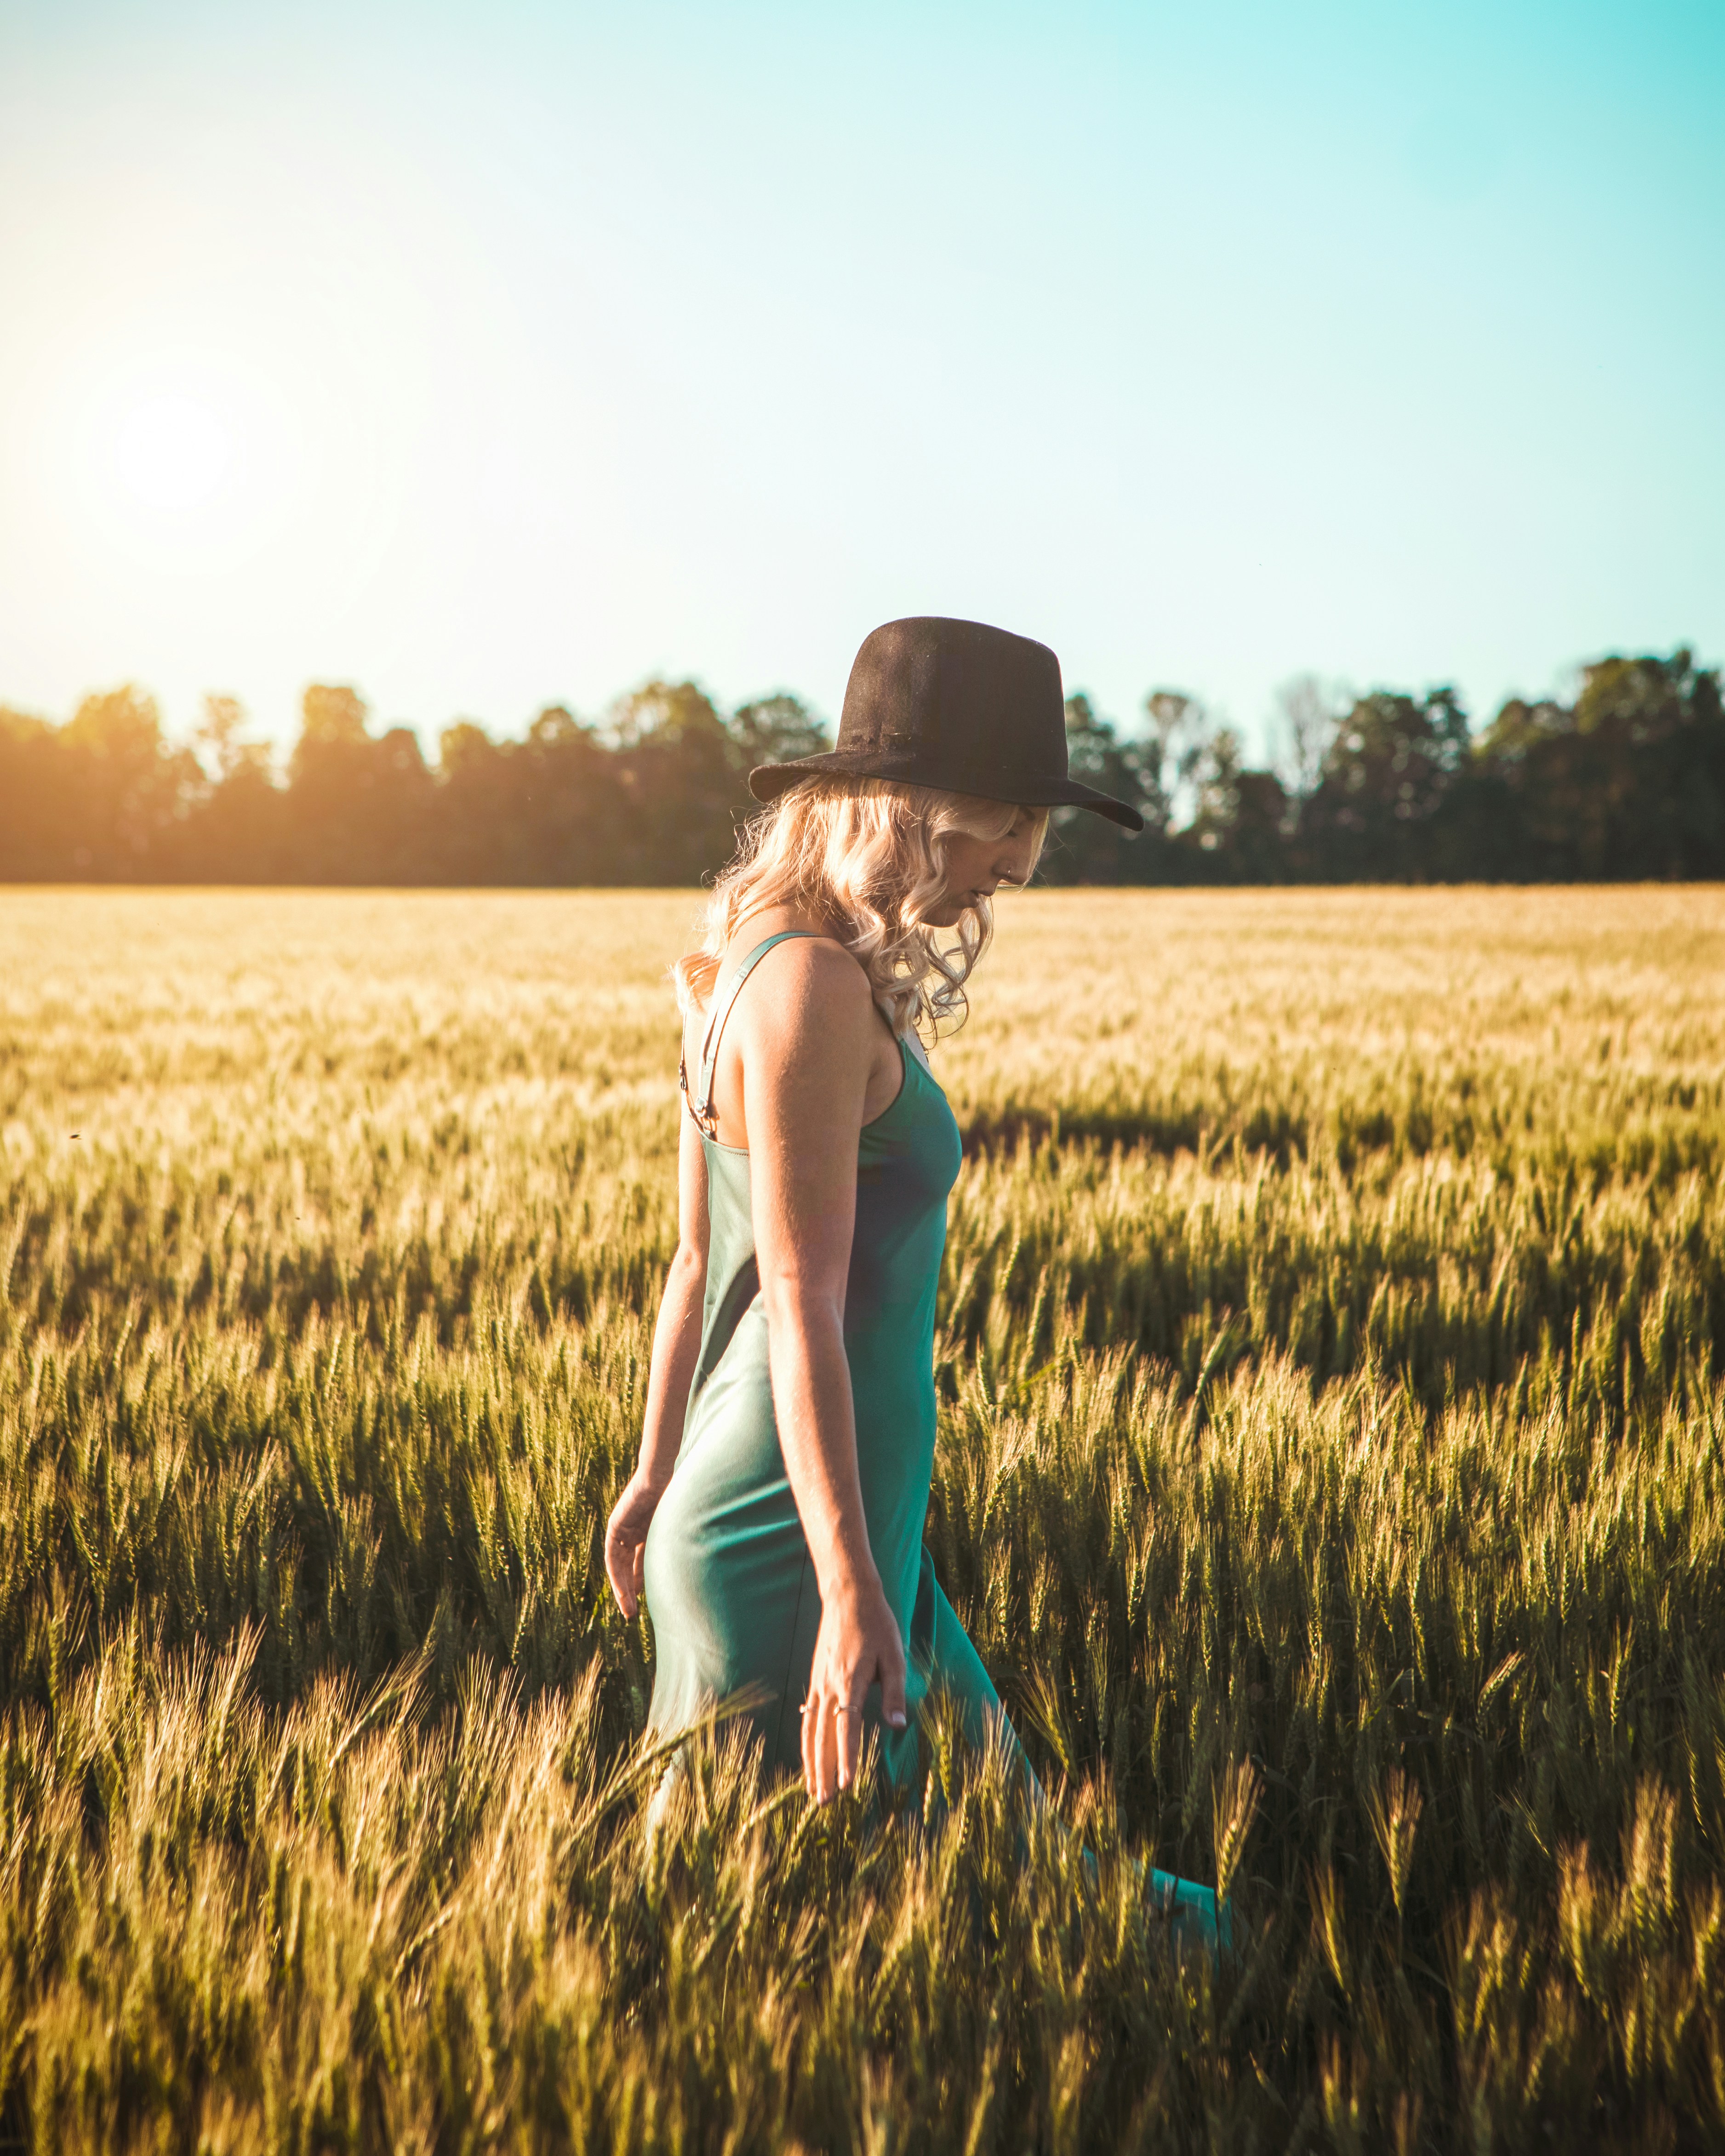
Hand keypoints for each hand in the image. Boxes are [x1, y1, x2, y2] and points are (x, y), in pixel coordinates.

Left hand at [604, 1470, 666, 1619]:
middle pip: (627, 1568)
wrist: (663, 1477)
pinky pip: (613, 1557)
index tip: (647, 1605)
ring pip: (618, 1566)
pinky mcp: (615, 1527)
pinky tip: (623, 1590)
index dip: (642, 1585)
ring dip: (622, 1588)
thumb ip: (671, 1551)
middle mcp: (633, 1533)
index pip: (641, 1564)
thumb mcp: (672, 1534)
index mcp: (647, 1533)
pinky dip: (617, 1574)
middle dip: (629, 1592)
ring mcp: (622, 1530)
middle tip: (632, 1614)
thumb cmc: (676, 1499)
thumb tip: (684, 1575)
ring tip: (628, 1608)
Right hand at [801, 1571, 907, 1802]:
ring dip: (811, 1762)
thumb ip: (895, 1692)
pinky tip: (809, 1756)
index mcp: (852, 1681)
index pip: (848, 1727)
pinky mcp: (816, 1680)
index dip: (846, 1757)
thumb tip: (898, 1726)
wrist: (847, 1595)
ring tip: (812, 1791)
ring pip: (811, 1730)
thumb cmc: (877, 1624)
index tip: (846, 1785)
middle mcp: (830, 1686)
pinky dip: (807, 1741)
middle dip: (823, 1771)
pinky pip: (809, 1717)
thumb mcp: (895, 1655)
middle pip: (824, 1737)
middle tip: (824, 1804)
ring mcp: (819, 1684)